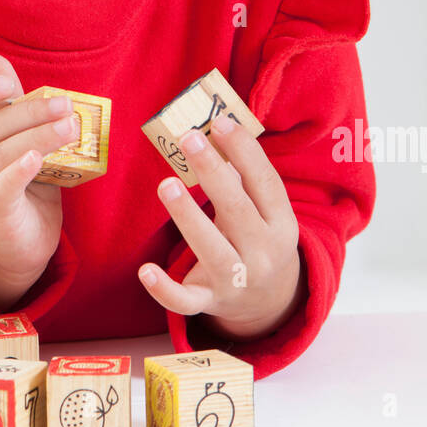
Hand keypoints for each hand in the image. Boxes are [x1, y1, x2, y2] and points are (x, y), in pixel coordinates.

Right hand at [0, 53, 80, 291]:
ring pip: (1, 155)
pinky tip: (37, 159)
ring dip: (38, 137)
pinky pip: (1, 189)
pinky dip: (18, 171)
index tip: (8, 84)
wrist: (20, 245)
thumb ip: (8, 105)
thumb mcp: (17, 139)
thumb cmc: (21, 184)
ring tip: (70, 128)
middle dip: (30, 112)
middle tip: (66, 105)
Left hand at [138, 116, 304, 339]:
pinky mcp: (209, 300)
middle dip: (213, 172)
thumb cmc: (259, 239)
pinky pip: (185, 300)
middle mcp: (262, 254)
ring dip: (188, 217)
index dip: (245, 151)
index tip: (220, 123)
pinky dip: (165, 289)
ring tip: (166, 184)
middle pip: (237, 210)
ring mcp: (236, 281)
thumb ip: (247, 179)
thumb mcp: (267, 213)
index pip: (266, 183)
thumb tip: (216, 131)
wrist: (270, 303)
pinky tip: (145, 270)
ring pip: (211, 250)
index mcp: (281, 225)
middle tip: (189, 138)